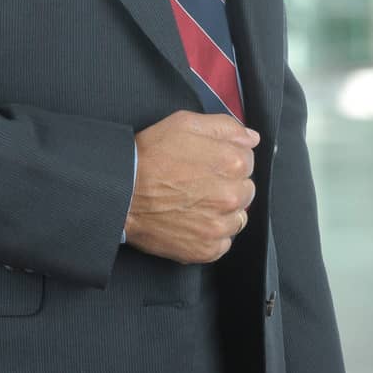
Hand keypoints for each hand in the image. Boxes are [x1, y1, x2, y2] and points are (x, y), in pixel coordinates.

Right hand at [124, 109, 258, 263]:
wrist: (121, 192)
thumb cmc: (150, 156)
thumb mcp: (185, 123)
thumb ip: (224, 126)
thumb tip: (251, 138)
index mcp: (231, 162)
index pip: (247, 159)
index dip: (227, 158)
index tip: (209, 161)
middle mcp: (231, 196)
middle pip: (245, 189)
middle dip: (228, 184)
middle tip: (199, 182)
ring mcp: (220, 225)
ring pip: (238, 217)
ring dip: (223, 211)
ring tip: (195, 202)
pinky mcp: (207, 249)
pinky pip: (224, 242)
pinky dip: (211, 234)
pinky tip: (192, 221)